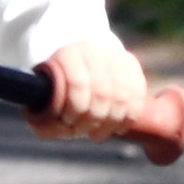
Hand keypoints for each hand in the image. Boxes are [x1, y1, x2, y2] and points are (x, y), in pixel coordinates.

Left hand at [28, 38, 151, 140]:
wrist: (79, 60)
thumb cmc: (59, 87)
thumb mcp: (45, 97)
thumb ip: (45, 119)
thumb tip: (59, 132)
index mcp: (68, 55)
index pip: (77, 84)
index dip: (75, 110)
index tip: (68, 123)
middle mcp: (94, 51)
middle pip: (103, 94)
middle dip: (94, 120)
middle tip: (85, 131)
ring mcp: (116, 56)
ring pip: (123, 98)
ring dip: (111, 123)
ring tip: (99, 132)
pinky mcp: (132, 65)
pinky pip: (138, 98)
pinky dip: (128, 118)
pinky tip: (117, 127)